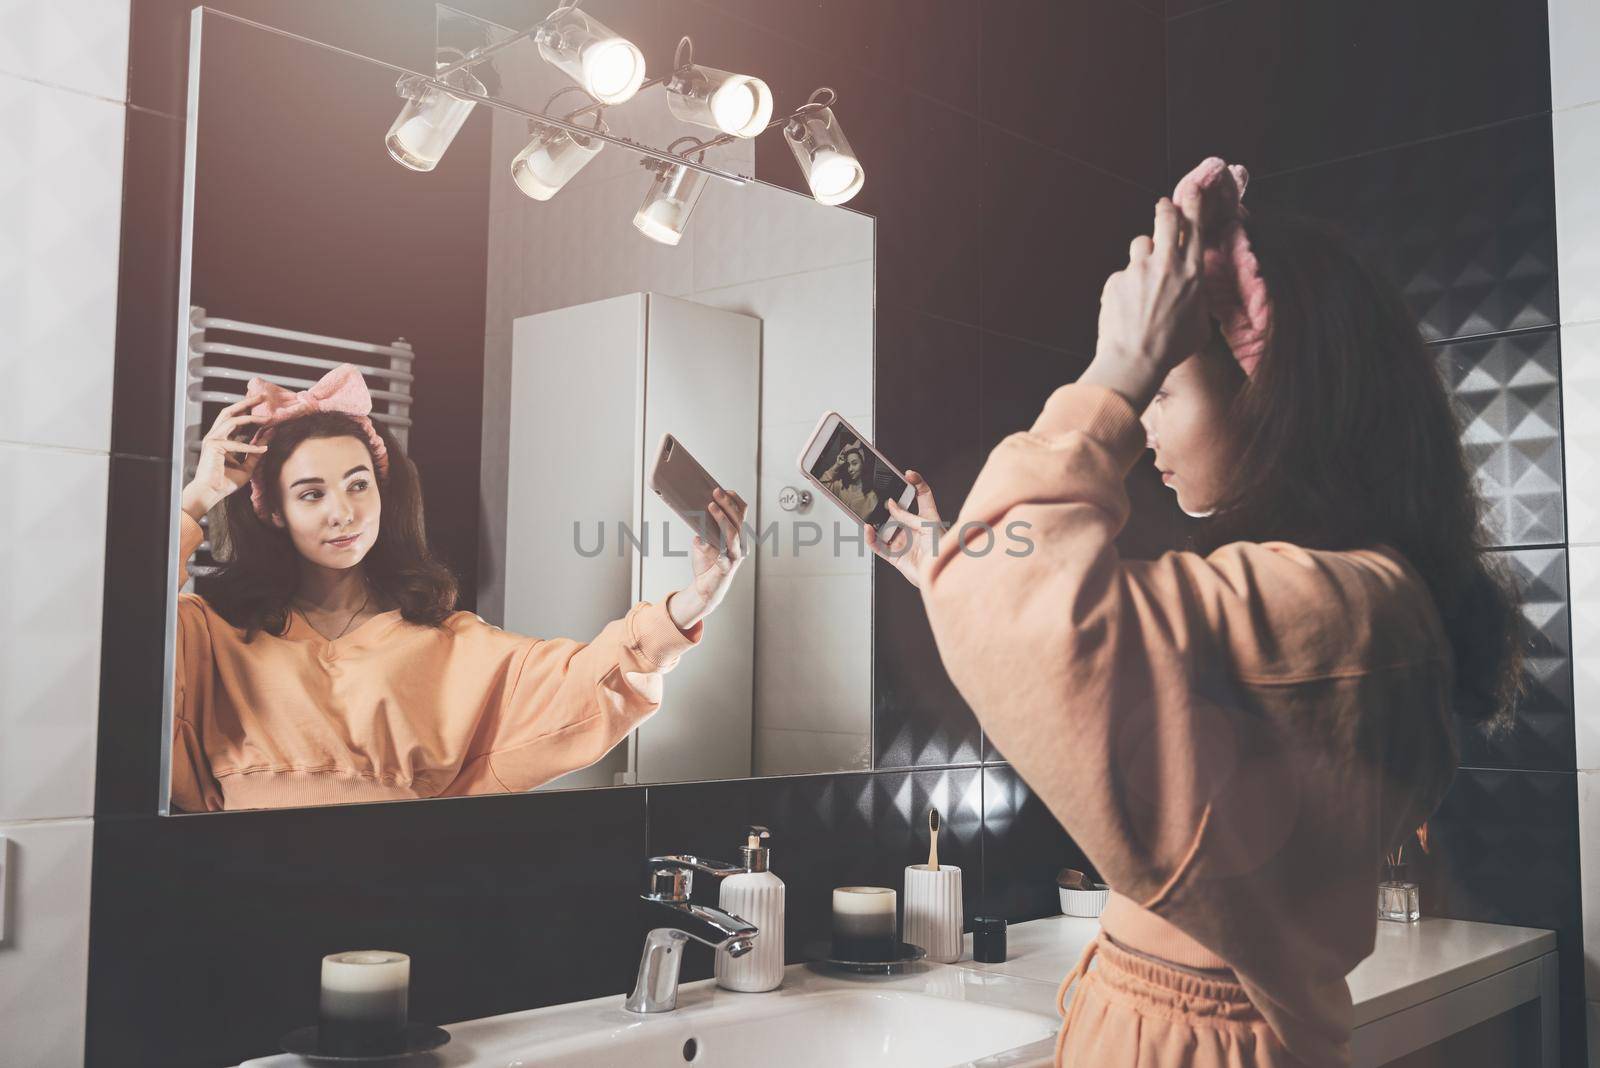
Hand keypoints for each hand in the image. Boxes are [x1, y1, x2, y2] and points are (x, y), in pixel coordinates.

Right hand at [179, 393, 269, 520]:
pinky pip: (236, 443)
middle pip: (230, 412)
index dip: (247, 410)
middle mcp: (215, 436)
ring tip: (267, 418)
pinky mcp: (213, 446)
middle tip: (262, 397)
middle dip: (246, 402)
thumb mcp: (247, 466)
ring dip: (250, 417)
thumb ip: (256, 452)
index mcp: (221, 438)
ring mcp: (212, 439)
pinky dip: (251, 446)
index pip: (234, 419)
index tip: (263, 406)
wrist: (211, 493)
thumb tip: (268, 436)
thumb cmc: (225, 482)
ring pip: (232, 420)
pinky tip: (263, 449)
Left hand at [667, 487, 749, 630]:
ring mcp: (735, 556)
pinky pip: (720, 555)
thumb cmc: (707, 562)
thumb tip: (693, 510)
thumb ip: (703, 527)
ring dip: (722, 518)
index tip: (724, 489)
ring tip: (710, 507)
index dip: (734, 500)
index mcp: (737, 534)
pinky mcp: (726, 568)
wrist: (705, 588)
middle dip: (727, 504)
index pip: (741, 512)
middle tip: (715, 492)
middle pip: (738, 519)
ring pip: (733, 533)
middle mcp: (739, 544)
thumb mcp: (703, 539)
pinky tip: (700, 540)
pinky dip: (709, 547)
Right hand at [865, 470, 943, 588]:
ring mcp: (903, 542)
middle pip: (897, 511)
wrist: (940, 573)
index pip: (922, 495)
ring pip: (884, 528)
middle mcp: (914, 528)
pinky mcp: (895, 556)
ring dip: (874, 521)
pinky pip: (878, 545)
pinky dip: (870, 538)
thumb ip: (907, 515)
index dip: (916, 483)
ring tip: (868, 511)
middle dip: (887, 503)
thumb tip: (890, 505)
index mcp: (927, 518)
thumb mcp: (927, 524)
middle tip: (879, 494)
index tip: (908, 474)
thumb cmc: (942, 549)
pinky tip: (868, 529)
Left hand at [1081, 191, 1208, 410]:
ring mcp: (1138, 269)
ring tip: (1143, 279)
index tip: (1192, 191)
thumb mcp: (1199, 324)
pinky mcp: (1116, 279)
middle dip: (1165, 209)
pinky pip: (1122, 274)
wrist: (1134, 360)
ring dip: (1143, 253)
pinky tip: (1125, 308)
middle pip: (1165, 218)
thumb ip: (1197, 300)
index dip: (1193, 203)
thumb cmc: (1171, 349)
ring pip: (1141, 243)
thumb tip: (1194, 295)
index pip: (1194, 225)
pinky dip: (1124, 285)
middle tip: (1163, 207)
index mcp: (1192, 272)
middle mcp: (1166, 264)